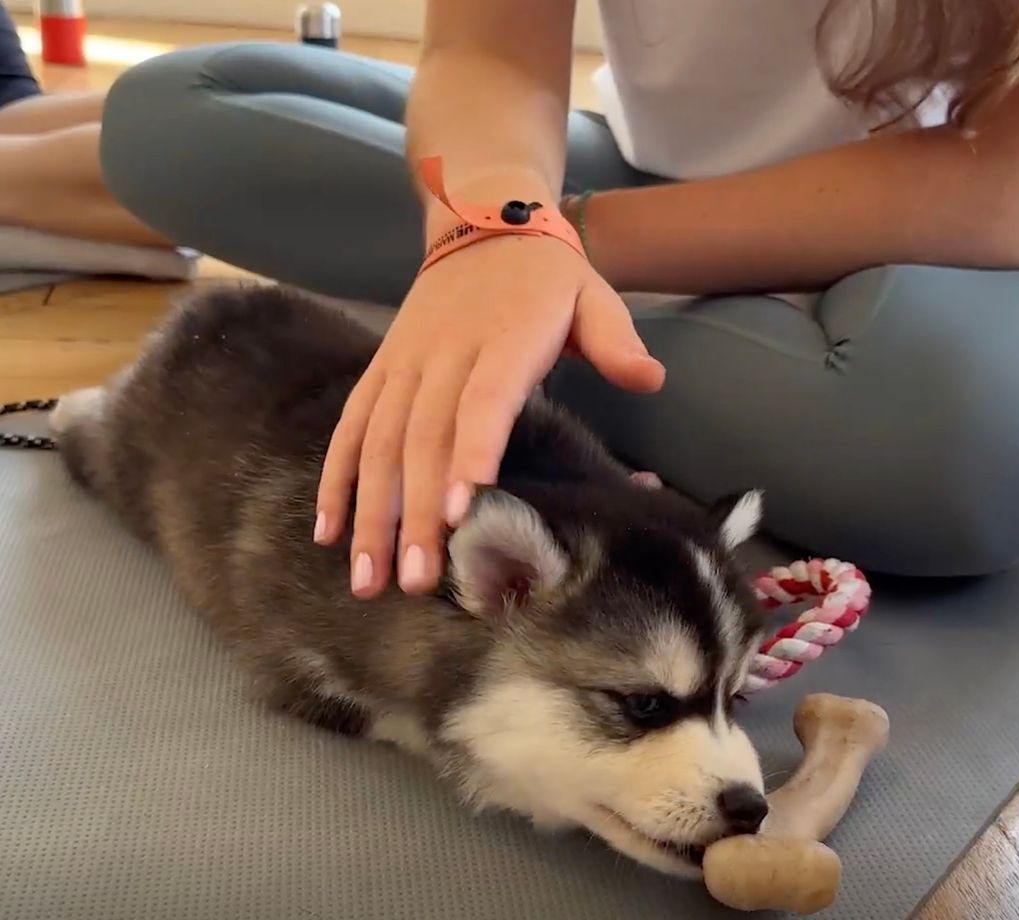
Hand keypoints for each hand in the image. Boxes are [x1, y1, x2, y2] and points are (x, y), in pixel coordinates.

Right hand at [313, 235, 664, 597]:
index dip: (470, 452)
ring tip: (368, 578)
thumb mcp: (593, 296)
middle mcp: (445, 354)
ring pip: (378, 442)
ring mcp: (405, 363)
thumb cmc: (548, 278)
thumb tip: (650, 379)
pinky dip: (336, 478)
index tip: (459, 510)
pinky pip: (351, 427)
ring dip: (370, 512)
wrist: (482, 218)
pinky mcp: (381, 369)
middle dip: (414, 513)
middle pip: (423, 437)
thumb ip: (616, 342)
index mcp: (504, 339)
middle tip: (417, 579)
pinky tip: (328, 532)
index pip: (485, 400)